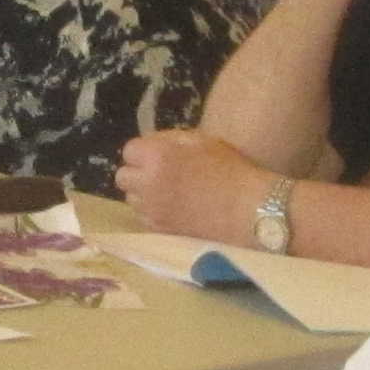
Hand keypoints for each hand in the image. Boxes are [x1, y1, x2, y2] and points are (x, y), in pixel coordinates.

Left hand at [115, 128, 273, 247]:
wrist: (246, 209)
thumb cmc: (229, 169)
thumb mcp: (201, 140)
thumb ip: (170, 139)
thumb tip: (153, 144)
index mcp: (156, 156)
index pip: (129, 150)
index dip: (144, 152)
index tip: (158, 155)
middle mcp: (146, 184)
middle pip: (122, 177)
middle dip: (137, 173)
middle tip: (158, 174)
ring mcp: (151, 210)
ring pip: (131, 200)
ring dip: (143, 194)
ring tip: (167, 193)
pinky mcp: (159, 230)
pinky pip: (144, 218)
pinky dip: (152, 213)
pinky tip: (173, 209)